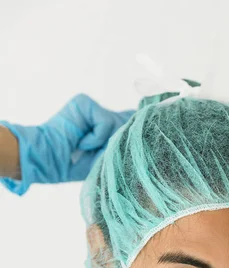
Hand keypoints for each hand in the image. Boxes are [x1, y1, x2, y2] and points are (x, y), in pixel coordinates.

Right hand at [0, 94, 134, 194]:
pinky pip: (105, 122)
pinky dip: (96, 137)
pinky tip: (81, 143)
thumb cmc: (76, 164)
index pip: (132, 120)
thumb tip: (137, 129)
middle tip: (98, 152)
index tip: (136, 138)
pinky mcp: (84, 103)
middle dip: (118, 141)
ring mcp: (93, 108)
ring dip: (104, 142)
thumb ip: (123, 143)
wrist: (50, 162)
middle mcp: (102, 115)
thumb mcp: (106, 158)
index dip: (136, 128)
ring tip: (86, 149)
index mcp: (108, 127)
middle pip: (128, 122)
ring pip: (118, 123)